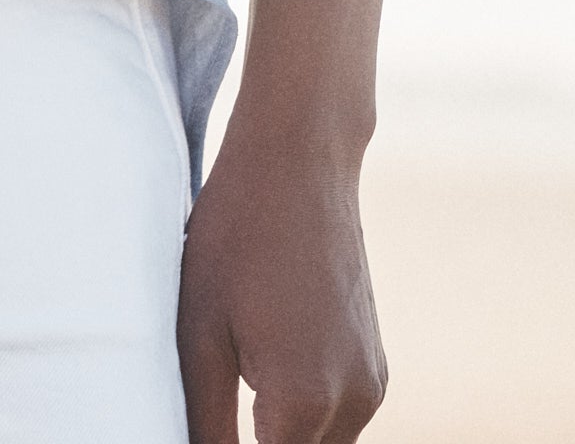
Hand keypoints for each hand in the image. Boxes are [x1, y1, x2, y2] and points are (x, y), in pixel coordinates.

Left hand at [177, 123, 386, 443]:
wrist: (300, 159)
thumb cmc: (236, 235)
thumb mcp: (199, 334)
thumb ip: (204, 424)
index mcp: (302, 402)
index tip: (212, 426)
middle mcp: (351, 403)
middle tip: (220, 406)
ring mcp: (371, 384)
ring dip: (281, 439)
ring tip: (239, 386)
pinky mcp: (376, 366)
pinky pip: (338, 420)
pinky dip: (304, 418)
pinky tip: (264, 368)